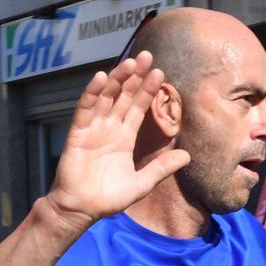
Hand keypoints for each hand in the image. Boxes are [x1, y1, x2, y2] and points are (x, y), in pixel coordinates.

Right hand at [44, 52, 191, 224]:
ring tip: (130, 63)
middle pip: (123, 96)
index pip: (138, 107)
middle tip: (147, 56)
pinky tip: (100, 78)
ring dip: (116, 79)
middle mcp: (109, 128)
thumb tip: (188, 156)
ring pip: (106, 98)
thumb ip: (162, 169)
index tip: (160, 72)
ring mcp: (93, 129)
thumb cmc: (108, 198)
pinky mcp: (77, 133)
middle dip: (135, 77)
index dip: (147, 90)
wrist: (81, 209)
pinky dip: (91, 94)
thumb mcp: (141, 184)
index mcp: (124, 137)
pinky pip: (85, 109)